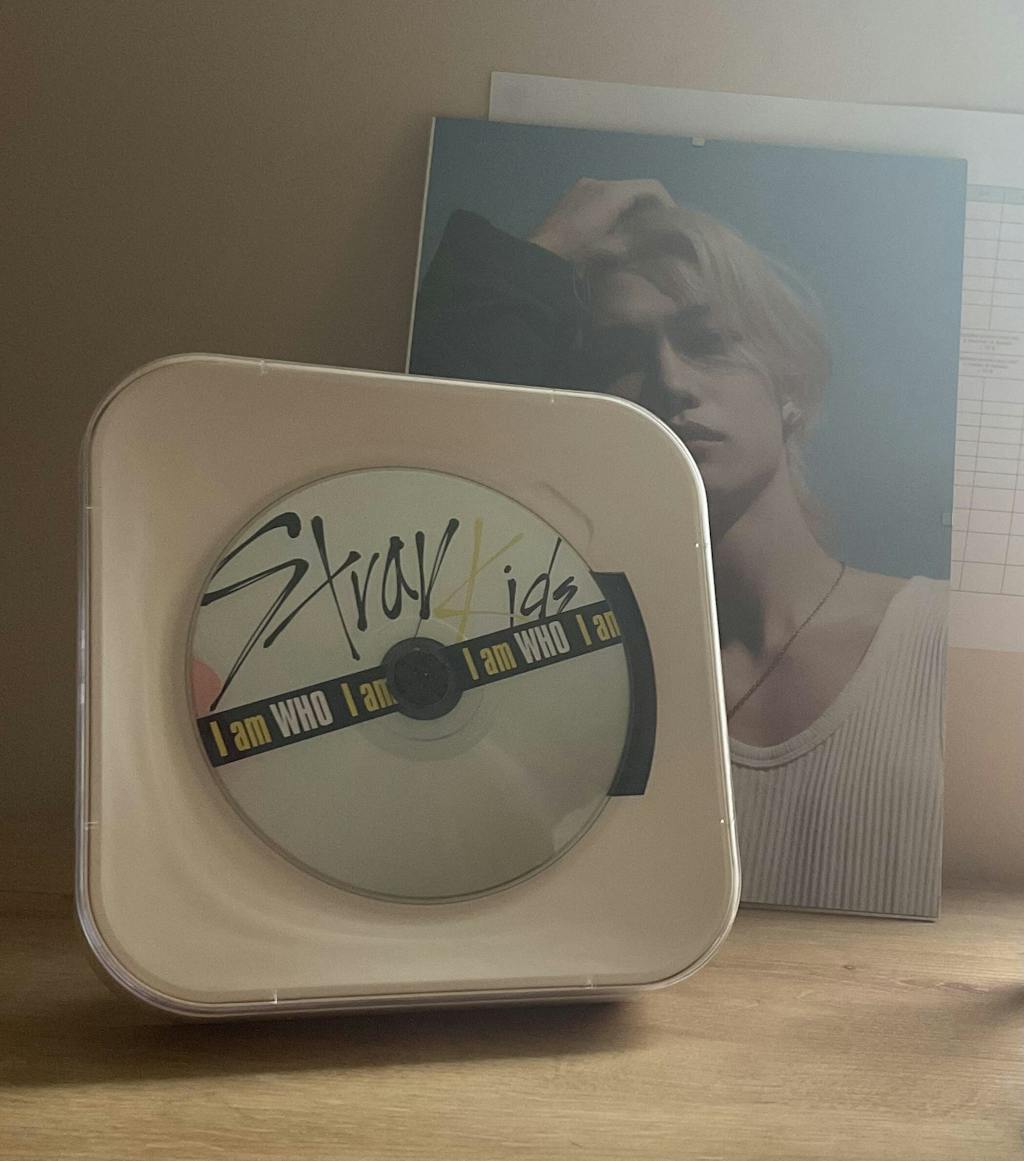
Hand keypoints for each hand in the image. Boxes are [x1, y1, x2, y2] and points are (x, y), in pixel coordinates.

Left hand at [529, 178, 675, 263]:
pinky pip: (601, 195)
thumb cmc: (580, 254)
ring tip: (636, 229)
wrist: (542, 256)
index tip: (673, 220)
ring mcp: (583, 186)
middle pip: (633, 188)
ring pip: (617, 191)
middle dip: (648, 206)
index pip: (650, 188)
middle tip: (656, 227)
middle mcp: (598, 182)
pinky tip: (613, 227)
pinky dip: (613, 207)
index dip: (666, 202)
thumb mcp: (614, 250)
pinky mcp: (573, 195)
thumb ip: (636, 241)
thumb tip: (651, 241)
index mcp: (612, 192)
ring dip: (629, 207)